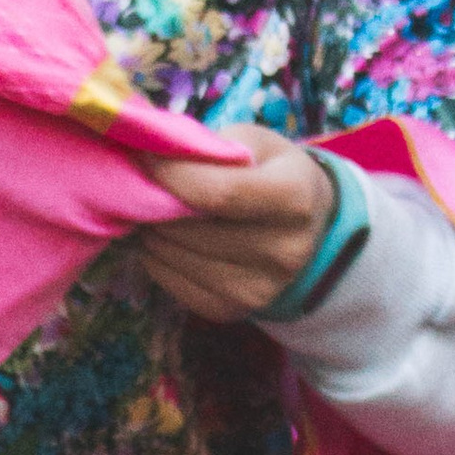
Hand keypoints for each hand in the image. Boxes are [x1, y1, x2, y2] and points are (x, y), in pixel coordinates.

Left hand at [134, 124, 333, 322]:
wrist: (306, 226)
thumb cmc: (272, 173)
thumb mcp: (255, 143)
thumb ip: (211, 148)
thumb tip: (154, 155)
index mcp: (295, 198)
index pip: (218, 192)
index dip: (172, 174)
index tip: (148, 157)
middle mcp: (284, 251)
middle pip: (191, 229)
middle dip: (155, 204)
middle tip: (148, 186)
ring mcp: (259, 290)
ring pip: (175, 257)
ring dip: (153, 231)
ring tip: (157, 212)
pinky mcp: (232, 312)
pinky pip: (172, 283)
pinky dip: (158, 259)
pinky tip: (167, 240)